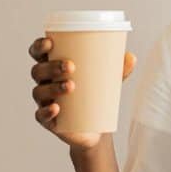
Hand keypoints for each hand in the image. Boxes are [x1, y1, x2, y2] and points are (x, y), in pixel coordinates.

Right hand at [28, 35, 135, 149]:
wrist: (96, 128)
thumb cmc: (96, 95)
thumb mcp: (109, 81)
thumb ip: (119, 69)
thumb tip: (132, 57)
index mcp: (52, 67)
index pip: (38, 53)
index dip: (38, 46)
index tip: (49, 43)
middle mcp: (44, 83)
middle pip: (38, 71)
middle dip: (51, 66)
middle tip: (71, 66)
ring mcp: (44, 102)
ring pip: (39, 92)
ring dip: (52, 87)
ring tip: (71, 86)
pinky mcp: (48, 121)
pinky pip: (41, 116)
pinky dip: (46, 111)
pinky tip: (56, 107)